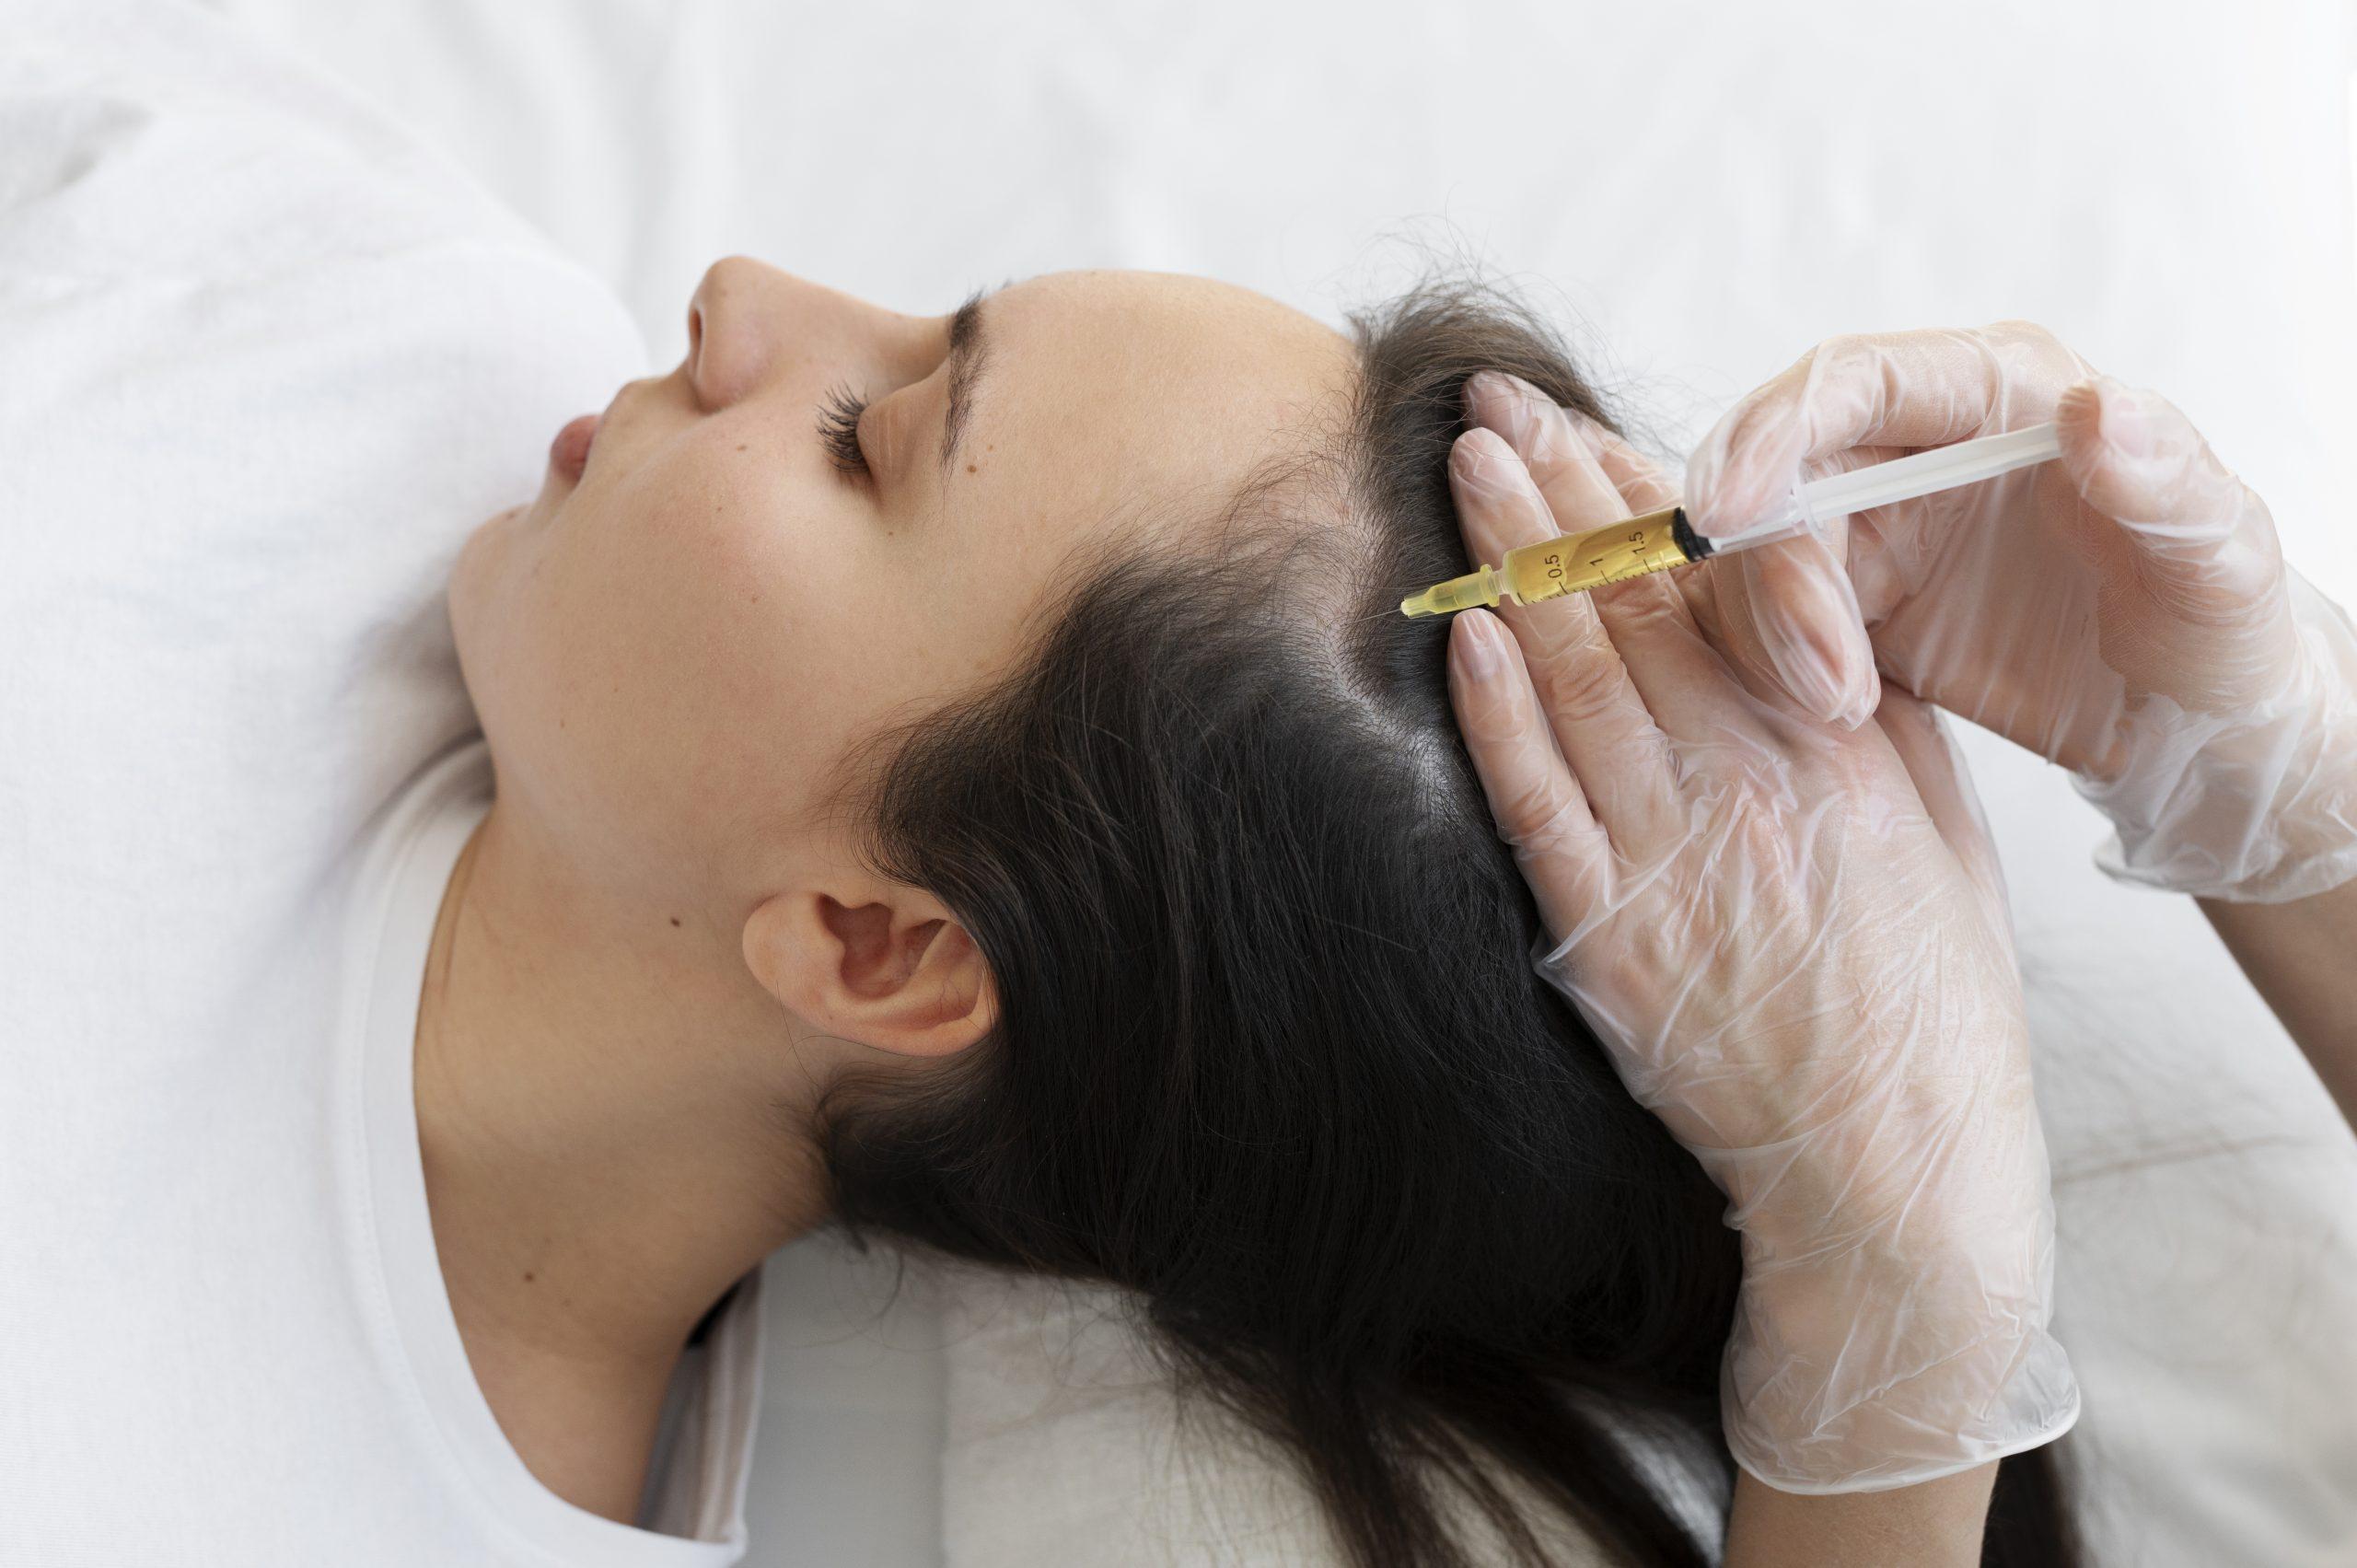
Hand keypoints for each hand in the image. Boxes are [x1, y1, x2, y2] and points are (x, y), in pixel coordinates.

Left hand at [1442, 371, 2077, 1491]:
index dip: (1640, 494)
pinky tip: (1464, 635)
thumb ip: (1863, 715)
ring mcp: (1673, 858)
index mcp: (1834, 743)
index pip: (1720, 584)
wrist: (1895, 1163)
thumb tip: (1794, 617)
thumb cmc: (1927, 998)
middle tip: (1491, 405)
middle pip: (1634, 607)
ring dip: (1514, 567)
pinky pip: (1540, 806)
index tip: (1584, 422)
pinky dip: (1497, 716)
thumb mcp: (1938, 829)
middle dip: (1555, 494)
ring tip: (1465, 472)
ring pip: (1577, 681)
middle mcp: (1749, 781)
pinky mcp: (1612, 937)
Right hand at [1683, 321, 2356, 901]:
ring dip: (1773, 633)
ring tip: (1844, 708)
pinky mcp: (1854, 605)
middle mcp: (1921, 446)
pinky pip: (1768, 620)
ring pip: (1760, 555)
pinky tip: (1838, 714)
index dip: (1772, 434)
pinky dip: (1773, 667)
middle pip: (1783, 477)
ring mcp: (1880, 526)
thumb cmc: (2223, 628)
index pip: (1852, 381)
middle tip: (1822, 679)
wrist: (2197, 727)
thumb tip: (2097, 407)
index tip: (1726, 514)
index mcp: (2000, 393)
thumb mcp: (2221, 558)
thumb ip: (2166, 476)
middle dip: (1776, 576)